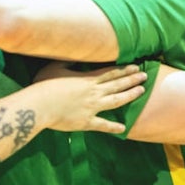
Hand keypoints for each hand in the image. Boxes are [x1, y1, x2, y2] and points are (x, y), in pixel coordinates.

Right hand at [32, 62, 146, 133]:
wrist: (40, 105)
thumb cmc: (44, 85)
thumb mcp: (55, 67)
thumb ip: (68, 62)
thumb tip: (75, 57)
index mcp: (87, 80)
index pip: (111, 73)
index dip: (124, 70)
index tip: (136, 67)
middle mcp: (94, 93)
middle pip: (118, 85)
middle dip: (132, 80)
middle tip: (144, 76)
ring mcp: (92, 108)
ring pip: (116, 101)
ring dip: (130, 96)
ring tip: (141, 91)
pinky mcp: (86, 122)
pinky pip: (103, 125)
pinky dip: (113, 127)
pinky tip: (123, 128)